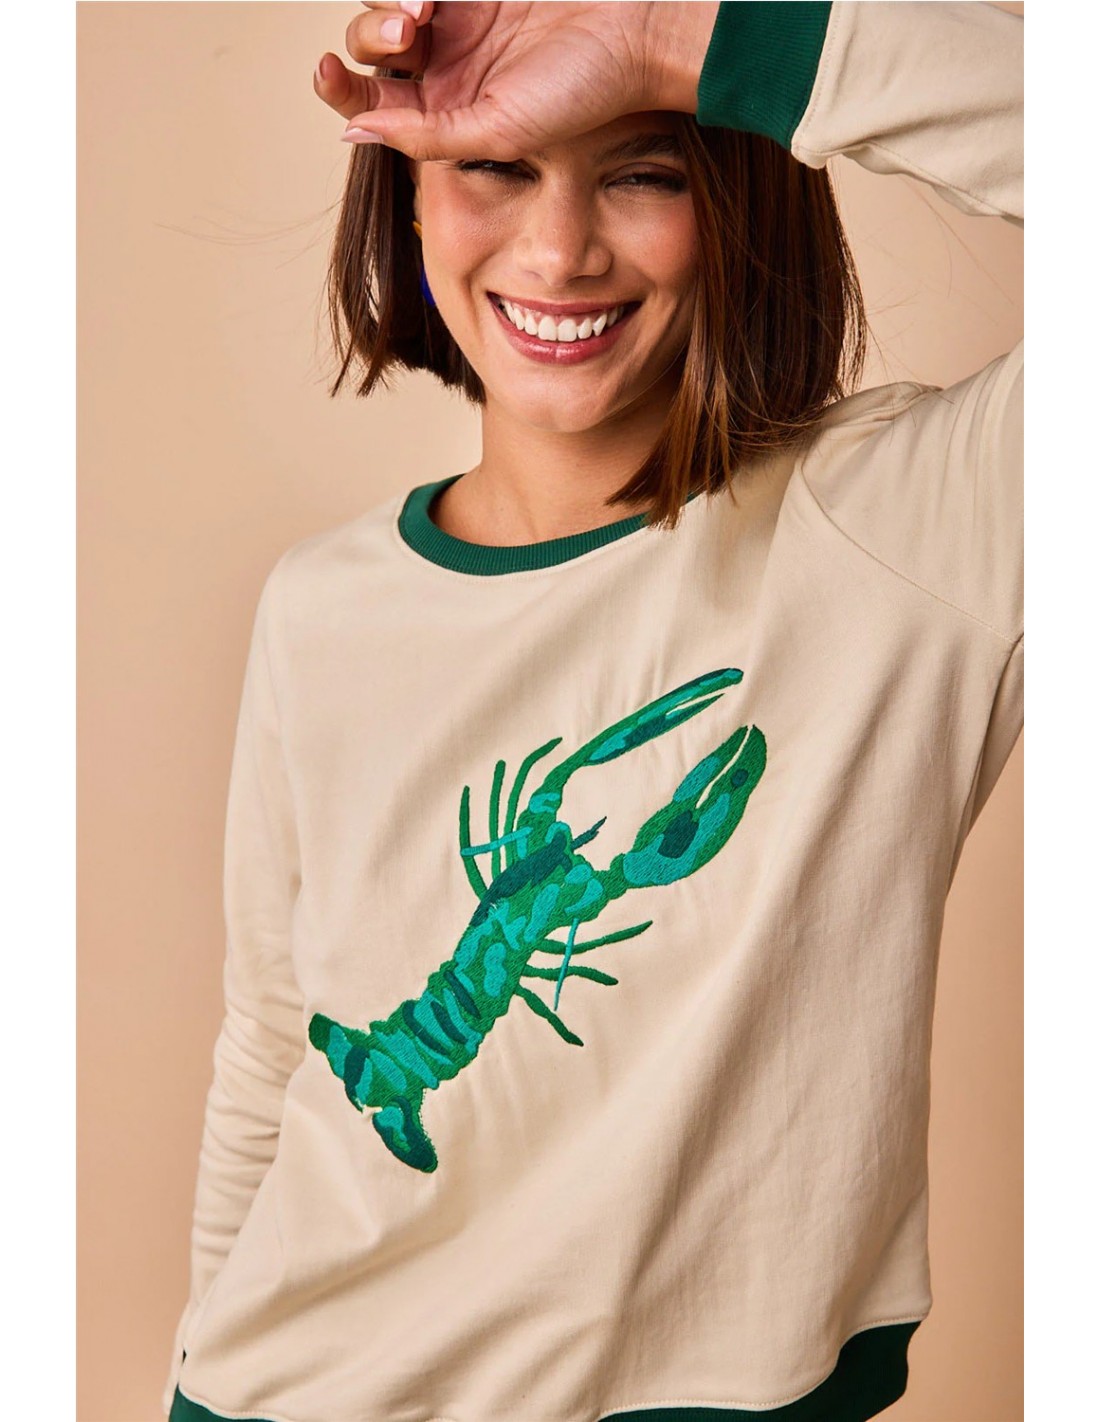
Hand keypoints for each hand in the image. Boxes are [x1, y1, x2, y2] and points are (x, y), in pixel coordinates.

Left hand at [313, 2, 716, 160]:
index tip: (325, 72)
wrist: (639, 29)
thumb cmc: (582, 92)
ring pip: (390, 2)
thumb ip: (424, 137)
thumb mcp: (498, 132)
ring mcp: (463, 14)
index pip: (372, 102)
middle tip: (410, 33)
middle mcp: (450, 63)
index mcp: (449, 112)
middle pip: (371, 45)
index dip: (339, 90)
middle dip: (372, 37)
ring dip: (389, 4)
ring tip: (425, 8)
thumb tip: (351, 131)